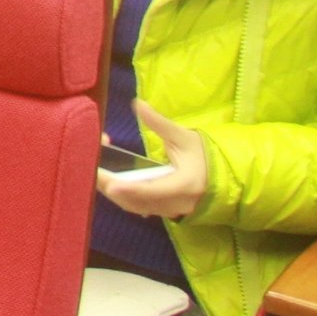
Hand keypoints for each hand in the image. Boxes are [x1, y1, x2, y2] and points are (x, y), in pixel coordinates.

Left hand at [97, 100, 209, 220]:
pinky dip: (121, 193)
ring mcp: (168, 211)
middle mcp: (175, 204)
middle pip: (135, 201)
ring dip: (113, 189)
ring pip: (133, 206)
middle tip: (92, 165)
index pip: (152, 190)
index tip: (110, 183)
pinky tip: (109, 178)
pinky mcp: (162, 211)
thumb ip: (159, 123)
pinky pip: (137, 206)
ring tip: (97, 168)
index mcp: (183, 185)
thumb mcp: (184, 137)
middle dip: (111, 184)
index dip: (129, 188)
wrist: (224, 179)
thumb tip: (138, 104)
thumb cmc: (205, 156)